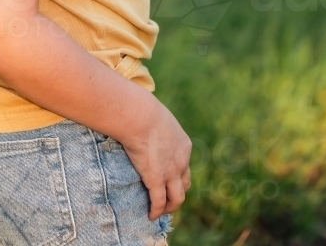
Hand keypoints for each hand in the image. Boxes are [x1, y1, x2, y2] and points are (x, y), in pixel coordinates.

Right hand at [118, 98, 191, 220]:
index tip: (168, 179)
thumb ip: (157, 127)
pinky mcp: (156, 179)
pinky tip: (150, 215)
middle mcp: (182, 161)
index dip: (177, 174)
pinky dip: (156, 211)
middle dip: (177, 192)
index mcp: (184, 145)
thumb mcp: (158, 117)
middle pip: (185, 184)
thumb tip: (144, 125)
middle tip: (166, 197)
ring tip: (160, 210)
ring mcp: (171, 172)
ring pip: (177, 198)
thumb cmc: (143, 110)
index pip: (184, 166)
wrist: (140, 116)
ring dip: (169, 206)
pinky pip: (159, 201)